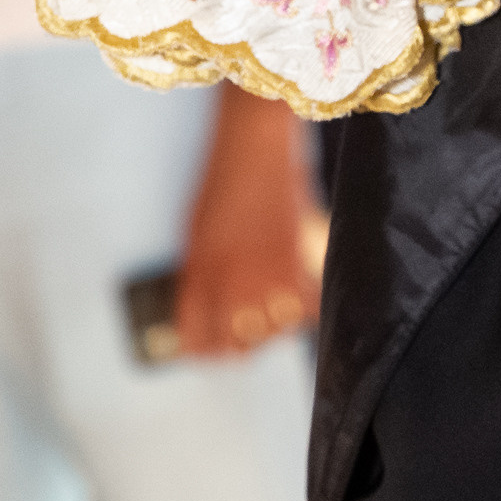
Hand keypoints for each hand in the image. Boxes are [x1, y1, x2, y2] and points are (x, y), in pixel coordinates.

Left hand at [173, 85, 320, 356]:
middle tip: (230, 343)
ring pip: (271, 331)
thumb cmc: (221, 182)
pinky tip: (293, 304)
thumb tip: (202, 312)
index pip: (195, 335)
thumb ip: (197, 278)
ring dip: (266, 331)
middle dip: (230, 347)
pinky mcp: (301, 264)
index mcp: (200, 277)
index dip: (195, 349)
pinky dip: (300, 310)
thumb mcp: (195, 235)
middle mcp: (233, 285)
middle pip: (234, 343)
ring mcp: (270, 277)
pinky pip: (304, 308)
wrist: (257, 149)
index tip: (196, 351)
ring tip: (263, 321)